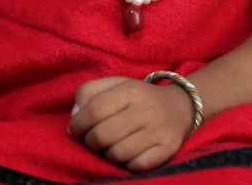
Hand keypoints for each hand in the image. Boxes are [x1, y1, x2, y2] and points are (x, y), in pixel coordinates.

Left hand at [68, 76, 194, 170]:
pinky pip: (135, 166)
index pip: (95, 109)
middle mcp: (145, 109)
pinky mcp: (166, 149)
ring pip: (117, 154)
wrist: (178, 107)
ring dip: (107, 154)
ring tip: (109, 146)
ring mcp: (157, 131)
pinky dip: (126, 164)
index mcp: (130, 90)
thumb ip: (90, 92)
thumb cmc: (138, 97)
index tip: (73, 129)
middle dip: (90, 141)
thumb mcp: (115, 84)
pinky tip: (127, 154)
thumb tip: (75, 116)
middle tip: (92, 140)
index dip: (78, 123)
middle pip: (103, 135)